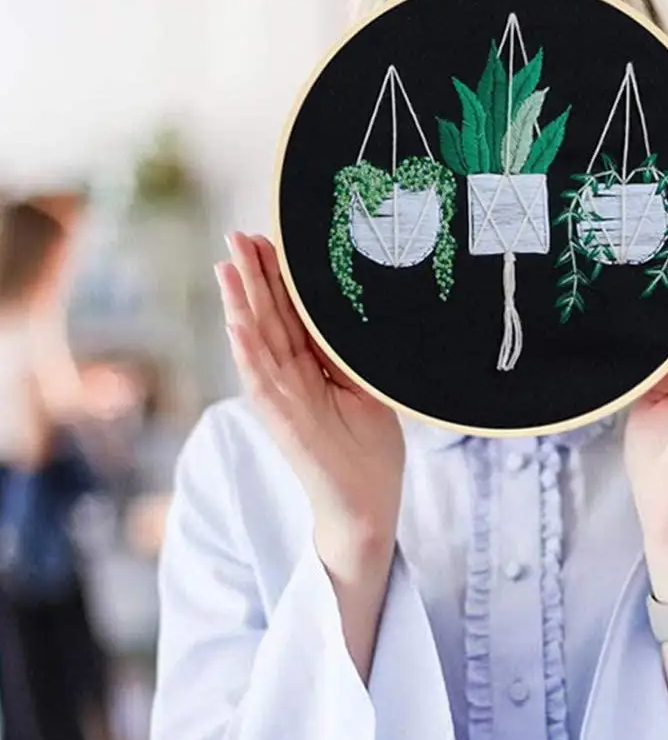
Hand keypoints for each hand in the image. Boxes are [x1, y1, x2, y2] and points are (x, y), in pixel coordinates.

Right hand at [216, 232, 403, 574]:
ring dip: (241, 303)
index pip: (292, 314)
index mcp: (311, 368)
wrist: (368, 505)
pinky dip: (247, 352)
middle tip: (238, 233)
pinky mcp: (282, 421)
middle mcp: (290, 378)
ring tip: (227, 263)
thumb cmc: (369, 451)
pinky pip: (261, 381)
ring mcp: (282, 399)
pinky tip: (235, 323)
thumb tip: (357, 314)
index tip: (272, 240)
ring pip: (257, 342)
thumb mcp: (368, 389)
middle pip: (269, 318)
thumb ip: (351, 356)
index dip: (281, 278)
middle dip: (254, 276)